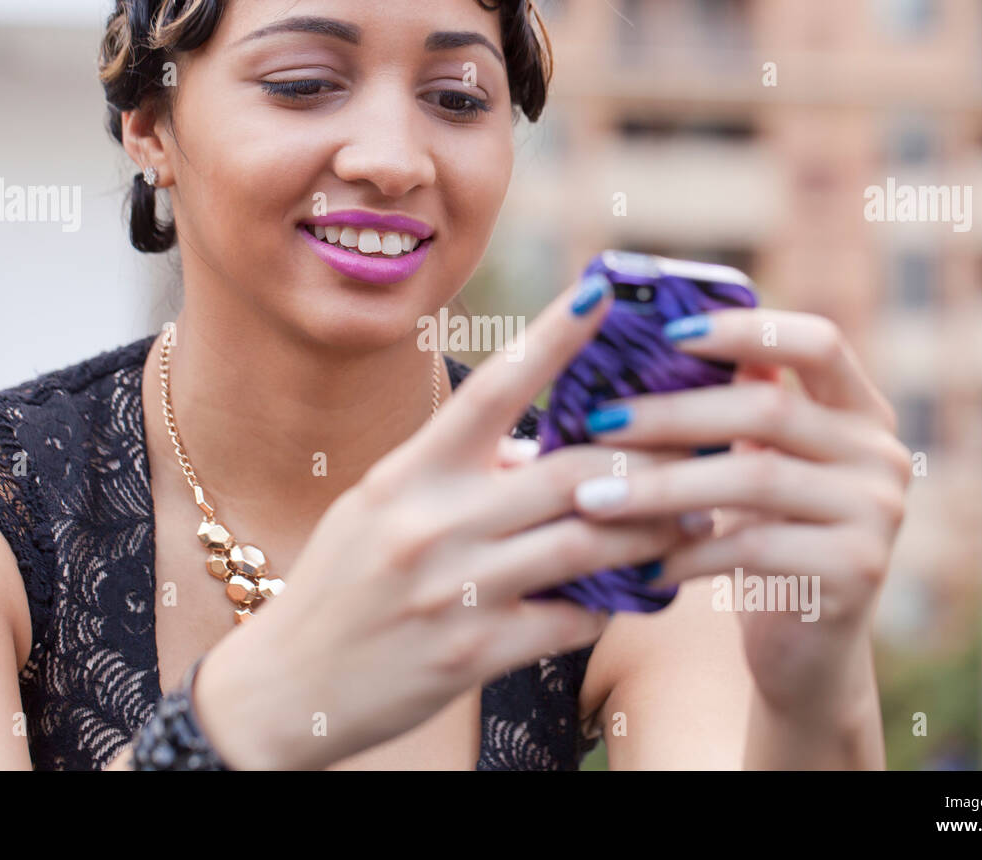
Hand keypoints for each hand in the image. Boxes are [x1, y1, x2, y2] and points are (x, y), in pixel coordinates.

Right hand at [196, 274, 696, 769]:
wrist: (284, 687)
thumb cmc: (339, 585)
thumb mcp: (380, 508)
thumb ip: (456, 473)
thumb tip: (532, 449)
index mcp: (408, 475)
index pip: (490, 388)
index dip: (551, 337)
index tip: (601, 293)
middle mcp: (431, 524)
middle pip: (568, 472)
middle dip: (646, 458)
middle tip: (697, 446)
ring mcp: (454, 591)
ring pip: (587, 545)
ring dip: (650, 532)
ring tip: (692, 519)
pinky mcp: (473, 655)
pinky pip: (570, 619)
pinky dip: (610, 602)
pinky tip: (633, 591)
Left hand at [572, 307, 910, 716]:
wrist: (807, 650)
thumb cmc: (766, 539)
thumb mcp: (758, 464)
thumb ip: (737, 406)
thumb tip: (662, 335)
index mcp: (860, 412)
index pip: (817, 342)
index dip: (746, 329)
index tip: (668, 333)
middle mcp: (881, 455)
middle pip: (769, 410)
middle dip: (671, 413)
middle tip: (598, 422)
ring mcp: (877, 515)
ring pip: (753, 479)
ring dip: (661, 486)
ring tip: (593, 496)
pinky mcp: (855, 573)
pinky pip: (752, 549)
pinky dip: (686, 553)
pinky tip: (638, 561)